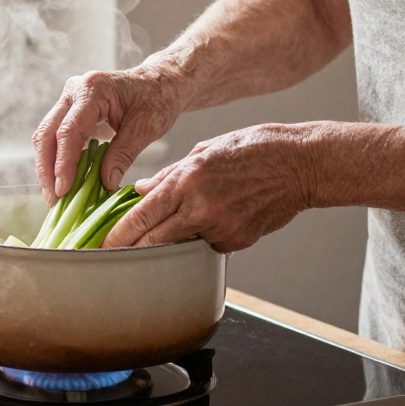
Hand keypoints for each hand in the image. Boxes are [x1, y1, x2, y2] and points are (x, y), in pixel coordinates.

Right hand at [34, 67, 188, 202]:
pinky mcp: (70, 112)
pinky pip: (55, 138)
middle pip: (47, 133)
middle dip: (47, 169)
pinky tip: (63, 182)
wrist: (159, 82)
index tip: (63, 191)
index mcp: (93, 89)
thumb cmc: (157, 99)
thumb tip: (104, 183)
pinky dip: (57, 161)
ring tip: (56, 196)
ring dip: (47, 168)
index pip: (69, 131)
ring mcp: (69, 100)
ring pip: (46, 137)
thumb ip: (123, 154)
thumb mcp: (146, 127)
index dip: (64, 163)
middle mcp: (74, 91)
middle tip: (54, 199)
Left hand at [102, 123, 314, 251]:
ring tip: (174, 229)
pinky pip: (209, 245)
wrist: (300, 163)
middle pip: (153, 239)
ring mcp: (221, 227)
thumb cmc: (253, 149)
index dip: (119, 235)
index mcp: (187, 179)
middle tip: (115, 255)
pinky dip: (204, 237)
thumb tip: (141, 191)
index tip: (104, 245)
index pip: (141, 215)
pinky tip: (218, 218)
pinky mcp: (238, 241)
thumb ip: (169, 175)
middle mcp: (201, 206)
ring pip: (181, 244)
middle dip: (132, 249)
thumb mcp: (204, 151)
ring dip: (171, 240)